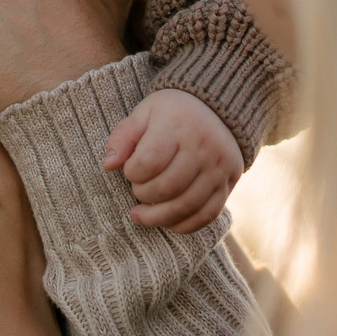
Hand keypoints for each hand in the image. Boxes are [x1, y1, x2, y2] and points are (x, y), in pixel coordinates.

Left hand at [103, 89, 242, 232]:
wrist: (217, 110)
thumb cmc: (171, 114)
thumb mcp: (144, 114)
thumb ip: (123, 137)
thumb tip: (108, 165)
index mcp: (178, 126)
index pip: (150, 161)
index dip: (132, 172)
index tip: (130, 169)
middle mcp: (203, 147)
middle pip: (168, 187)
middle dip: (143, 195)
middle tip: (137, 189)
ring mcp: (218, 168)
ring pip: (187, 206)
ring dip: (158, 217)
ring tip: (141, 215)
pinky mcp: (228, 184)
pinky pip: (207, 215)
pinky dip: (184, 225)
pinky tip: (166, 221)